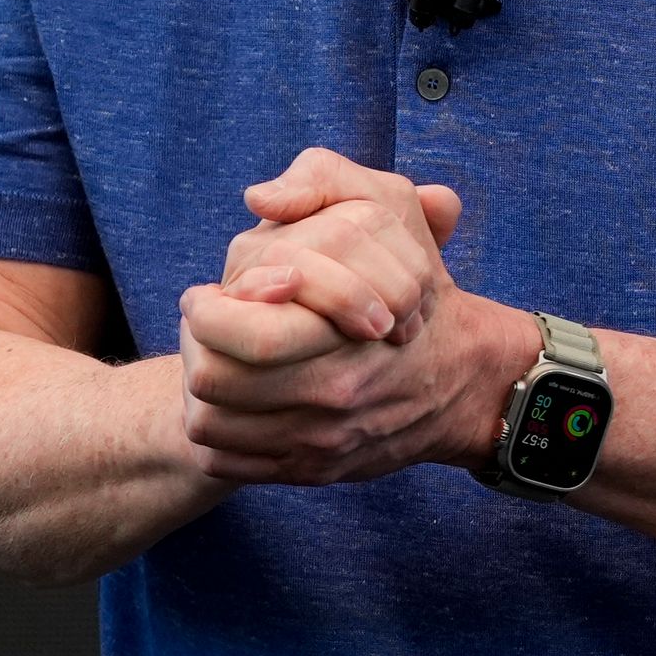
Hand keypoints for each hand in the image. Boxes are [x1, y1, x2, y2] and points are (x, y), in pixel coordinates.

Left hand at [177, 148, 523, 487]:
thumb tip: (259, 196)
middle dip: (193, 346)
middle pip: (213, 380)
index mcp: (340, 333)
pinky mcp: (310, 472)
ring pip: (210, 423)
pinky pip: (225, 462)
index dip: (205, 309)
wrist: (462, 378)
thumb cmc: (414, 286)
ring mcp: (320, 441)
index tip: (208, 294)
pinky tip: (228, 403)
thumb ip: (321, 183)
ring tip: (212, 358)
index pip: (241, 334)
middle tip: (203, 324)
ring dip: (198, 389)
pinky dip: (215, 436)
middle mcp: (330, 394)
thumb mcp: (387, 209)